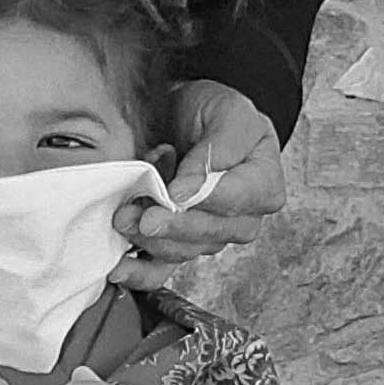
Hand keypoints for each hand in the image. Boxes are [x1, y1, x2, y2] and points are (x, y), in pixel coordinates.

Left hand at [118, 81, 286, 286]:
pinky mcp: (179, 245)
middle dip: (170, 225)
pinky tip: (119, 267)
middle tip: (140, 215)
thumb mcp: (227, 113)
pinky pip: (162, 269)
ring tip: (123, 218)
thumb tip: (190, 191)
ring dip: (149, 239)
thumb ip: (217, 149)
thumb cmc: (215, 113)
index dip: (200, 199)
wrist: (189, 116)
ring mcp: (209, 236)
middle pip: (207, 233)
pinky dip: (139, 271)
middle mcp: (242, 220)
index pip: (234, 201)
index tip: (172, 193)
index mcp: (264, 186)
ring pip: (182, 251)